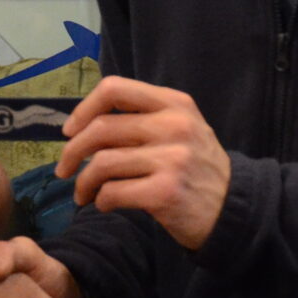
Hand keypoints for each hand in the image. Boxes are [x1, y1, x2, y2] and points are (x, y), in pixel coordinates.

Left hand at [56, 76, 229, 251]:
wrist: (233, 209)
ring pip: (103, 163)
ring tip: (83, 194)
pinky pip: (113, 192)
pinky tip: (105, 204)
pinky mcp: (166, 192)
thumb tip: (83, 125)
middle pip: (101, 128)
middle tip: (64, 170)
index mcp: (175, 103)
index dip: (83, 109)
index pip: (115, 89)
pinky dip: (101, 201)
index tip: (70, 130)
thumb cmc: (197, 168)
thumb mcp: (182, 129)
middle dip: (72, 152)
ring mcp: (172, 159)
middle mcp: (175, 125)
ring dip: (83, 182)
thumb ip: (142, 120)